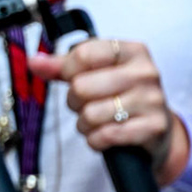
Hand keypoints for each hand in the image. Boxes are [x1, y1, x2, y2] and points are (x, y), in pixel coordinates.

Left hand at [29, 38, 188, 185]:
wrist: (157, 130)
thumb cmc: (121, 96)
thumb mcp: (97, 74)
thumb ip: (63, 67)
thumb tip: (33, 61)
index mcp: (132, 51)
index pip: (84, 54)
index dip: (67, 71)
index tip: (72, 79)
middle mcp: (145, 72)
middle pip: (82, 87)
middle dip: (75, 102)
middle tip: (86, 104)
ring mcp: (152, 100)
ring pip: (90, 114)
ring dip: (84, 124)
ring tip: (95, 121)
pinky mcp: (153, 128)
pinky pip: (105, 136)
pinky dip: (96, 140)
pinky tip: (104, 135)